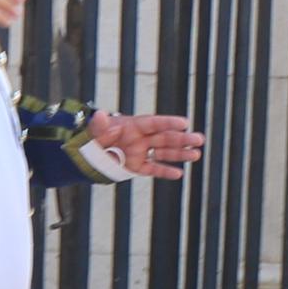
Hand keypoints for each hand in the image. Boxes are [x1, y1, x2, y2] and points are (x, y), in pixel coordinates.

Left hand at [85, 109, 202, 178]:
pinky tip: (179, 173)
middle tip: (199, 139)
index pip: (154, 123)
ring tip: (196, 155)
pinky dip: (165, 171)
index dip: (169, 123)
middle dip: (182, 139)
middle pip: (165, 138)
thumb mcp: (93, 130)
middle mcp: (140, 138)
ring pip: (164, 153)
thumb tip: (101, 115)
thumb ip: (98, 125)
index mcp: (133, 126)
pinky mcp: (137, 166)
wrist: (87, 152)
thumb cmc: (92, 137)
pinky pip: (153, 169)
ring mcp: (140, 152)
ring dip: (180, 154)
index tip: (184, 123)